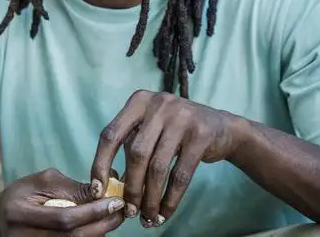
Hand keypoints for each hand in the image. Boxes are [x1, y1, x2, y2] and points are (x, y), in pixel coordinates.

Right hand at [0, 168, 125, 235]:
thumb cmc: (22, 196)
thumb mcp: (41, 183)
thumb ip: (71, 188)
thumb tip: (105, 191)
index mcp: (19, 213)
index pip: (64, 218)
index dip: (92, 212)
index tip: (115, 201)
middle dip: (102, 224)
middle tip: (121, 211)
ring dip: (99, 233)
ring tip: (111, 217)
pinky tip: (97, 227)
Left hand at [89, 90, 244, 227]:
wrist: (222, 128)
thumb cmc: (176, 132)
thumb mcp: (151, 129)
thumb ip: (131, 147)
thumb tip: (107, 186)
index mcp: (138, 102)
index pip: (110, 135)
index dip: (100, 164)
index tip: (97, 190)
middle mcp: (158, 105)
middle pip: (135, 154)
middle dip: (131, 187)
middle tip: (129, 211)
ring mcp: (181, 117)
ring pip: (157, 167)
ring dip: (150, 197)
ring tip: (147, 217)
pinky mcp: (200, 135)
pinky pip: (180, 175)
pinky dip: (171, 198)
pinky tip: (164, 213)